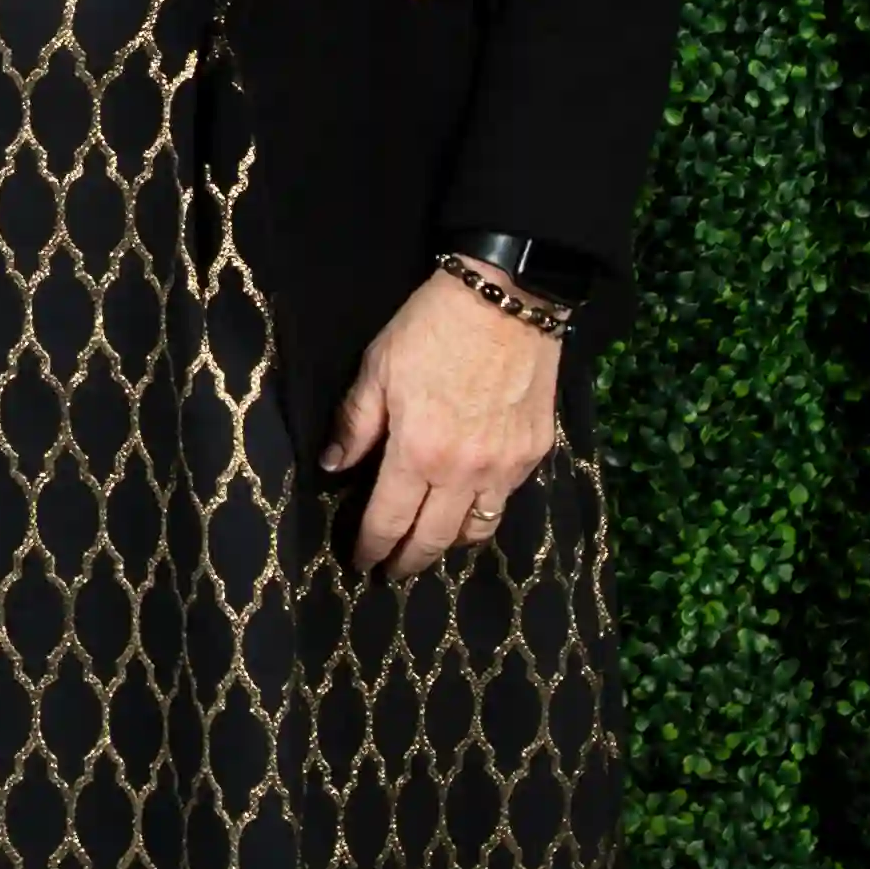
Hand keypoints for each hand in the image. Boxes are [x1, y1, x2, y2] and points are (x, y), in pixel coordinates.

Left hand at [322, 261, 567, 578]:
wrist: (507, 296)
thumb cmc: (433, 327)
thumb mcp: (378, 367)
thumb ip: (356, 423)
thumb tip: (334, 466)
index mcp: (417, 452)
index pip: (389, 520)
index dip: (372, 547)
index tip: (362, 561)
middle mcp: (464, 472)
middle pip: (434, 540)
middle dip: (409, 561)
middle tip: (393, 572)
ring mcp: (505, 466)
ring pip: (477, 530)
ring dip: (450, 544)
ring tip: (432, 544)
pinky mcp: (534, 452)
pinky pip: (507, 500)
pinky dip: (485, 511)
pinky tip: (470, 505)